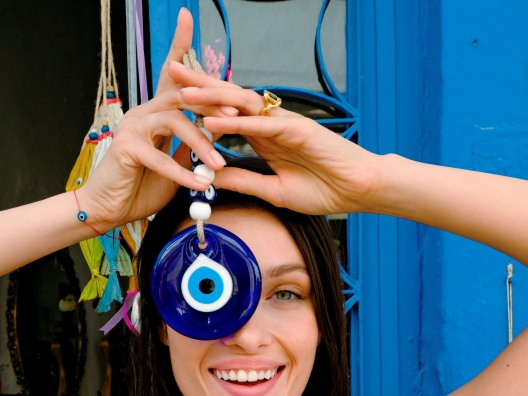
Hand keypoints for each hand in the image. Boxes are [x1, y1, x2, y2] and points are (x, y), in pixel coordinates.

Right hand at [76, 9, 237, 229]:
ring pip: (174, 121)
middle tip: (237, 114)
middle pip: (180, 93)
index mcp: (155, 113)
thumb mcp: (176, 163)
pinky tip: (198, 184)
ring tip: (218, 165)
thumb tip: (216, 128)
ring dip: (201, 142)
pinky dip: (182, 172)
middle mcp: (142, 113)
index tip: (186, 16)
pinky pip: (160, 157)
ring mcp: (132, 128)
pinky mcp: (126, 148)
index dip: (178, 45)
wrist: (109, 209)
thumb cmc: (141, 186)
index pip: (170, 75)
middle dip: (211, 101)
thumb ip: (191, 144)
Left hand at [170, 62, 382, 215]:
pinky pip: (261, 126)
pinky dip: (236, 123)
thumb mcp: (274, 191)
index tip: (175, 96)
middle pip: (229, 99)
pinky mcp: (298, 131)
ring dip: (212, 98)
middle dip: (199, 85)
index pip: (227, 113)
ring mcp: (284, 124)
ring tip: (183, 92)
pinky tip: (214, 120)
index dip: (202, 103)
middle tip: (169, 71)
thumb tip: (213, 176)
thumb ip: (244, 181)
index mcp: (264, 137)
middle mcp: (271, 124)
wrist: (358, 191)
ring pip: (242, 105)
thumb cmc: (325, 189)